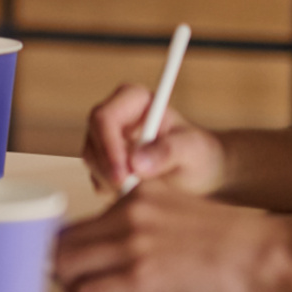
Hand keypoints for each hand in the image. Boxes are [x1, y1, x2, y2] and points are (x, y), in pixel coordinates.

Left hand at [53, 185, 291, 291]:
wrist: (269, 254)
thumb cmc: (232, 240)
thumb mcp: (176, 211)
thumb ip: (138, 222)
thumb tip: (107, 250)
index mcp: (135, 197)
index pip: (76, 223)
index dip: (68, 250)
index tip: (73, 267)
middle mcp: (126, 215)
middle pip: (61, 244)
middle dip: (62, 270)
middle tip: (76, 287)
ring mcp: (131, 246)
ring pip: (66, 268)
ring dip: (74, 288)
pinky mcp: (141, 277)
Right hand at [82, 82, 225, 196]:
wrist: (200, 173)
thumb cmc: (200, 154)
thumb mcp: (192, 151)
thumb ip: (167, 152)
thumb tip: (136, 163)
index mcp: (134, 99)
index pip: (105, 117)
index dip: (108, 146)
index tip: (124, 174)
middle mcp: (116, 114)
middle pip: (93, 138)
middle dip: (107, 167)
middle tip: (128, 190)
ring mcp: (106, 137)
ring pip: (90, 158)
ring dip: (109, 179)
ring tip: (139, 190)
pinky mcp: (103, 159)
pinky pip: (94, 175)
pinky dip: (110, 188)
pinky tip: (134, 192)